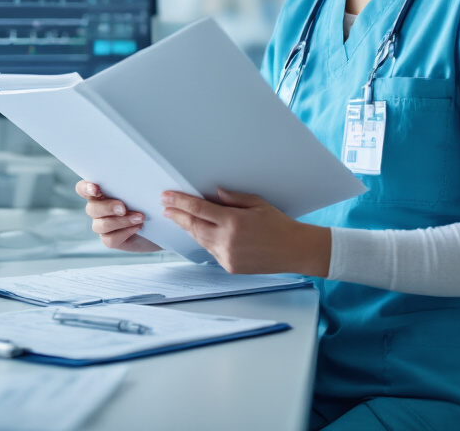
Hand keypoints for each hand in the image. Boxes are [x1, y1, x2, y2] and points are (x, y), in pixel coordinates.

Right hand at [75, 181, 161, 252]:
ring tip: (139, 218)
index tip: (96, 189)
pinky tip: (137, 228)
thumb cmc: (145, 202)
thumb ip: (132, 184)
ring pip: (101, 225)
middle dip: (108, 208)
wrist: (155, 225)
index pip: (82, 188)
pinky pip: (110, 239)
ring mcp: (101, 225)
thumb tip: (140, 177)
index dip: (85, 188)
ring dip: (121, 221)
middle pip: (92, 208)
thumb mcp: (140, 190)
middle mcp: (97, 208)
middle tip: (123, 208)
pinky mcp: (109, 239)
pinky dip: (125, 233)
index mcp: (99, 193)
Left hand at [160, 188, 329, 275]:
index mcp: (233, 222)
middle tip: (165, 207)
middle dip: (177, 215)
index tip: (167, 197)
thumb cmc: (279, 225)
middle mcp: (227, 240)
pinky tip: (202, 232)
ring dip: (188, 228)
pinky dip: (205, 240)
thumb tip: (214, 193)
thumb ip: (233, 198)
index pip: (198, 209)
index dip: (179, 202)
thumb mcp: (257, 204)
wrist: (294, 250)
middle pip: (193, 226)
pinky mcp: (229, 266)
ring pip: (200, 239)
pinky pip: (211, 250)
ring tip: (178, 218)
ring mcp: (227, 256)